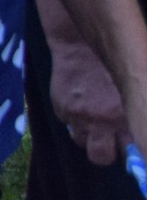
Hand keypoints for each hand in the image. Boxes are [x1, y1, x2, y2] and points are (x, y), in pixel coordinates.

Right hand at [51, 34, 128, 164]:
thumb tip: (138, 128)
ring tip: (93, 118)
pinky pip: (66, 122)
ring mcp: (77, 115)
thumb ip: (136, 113)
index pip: (131, 154)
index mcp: (126, 118)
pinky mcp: (60, 107)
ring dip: (87, 134)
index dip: (132, 155)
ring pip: (80, 141)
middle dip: (106, 152)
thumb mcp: (135, 87)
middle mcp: (101, 121)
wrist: (81, 42)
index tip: (133, 151)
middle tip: (110, 140)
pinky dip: (72, 116)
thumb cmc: (118, 62)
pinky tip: (79, 101)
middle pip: (101, 157)